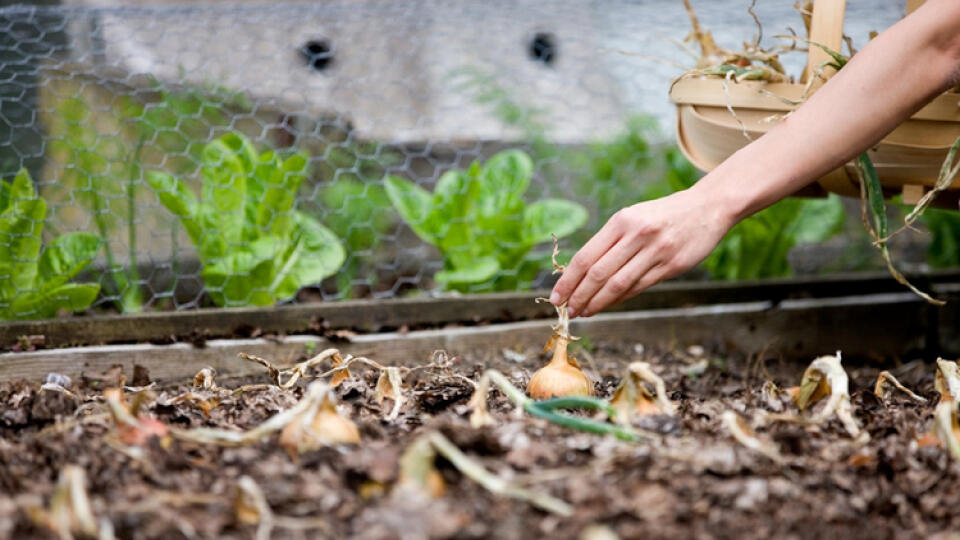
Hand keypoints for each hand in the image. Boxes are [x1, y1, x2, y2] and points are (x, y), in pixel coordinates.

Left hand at [549, 187, 733, 316]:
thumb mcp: (633, 218)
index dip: (568, 280)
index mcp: (621, 221)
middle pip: (598, 274)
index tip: (556, 296)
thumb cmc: (663, 215)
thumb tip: (581, 273)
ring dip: (597, 302)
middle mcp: (636, 235)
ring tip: (584, 312)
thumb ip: (610, 242)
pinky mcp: (671, 265)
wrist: (707, 207)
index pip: (586, 256)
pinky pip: (639, 287)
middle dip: (579, 296)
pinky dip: (620, 299)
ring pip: (618, 284)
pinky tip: (608, 305)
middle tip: (568, 311)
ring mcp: (655, 251)